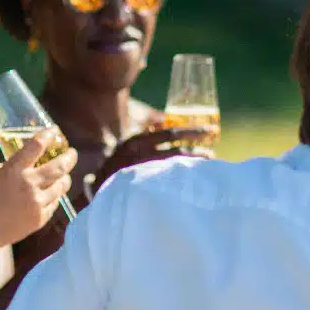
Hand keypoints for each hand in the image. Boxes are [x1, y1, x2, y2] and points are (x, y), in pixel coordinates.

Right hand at [0, 134, 76, 250]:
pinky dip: (54, 196)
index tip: (54, 131)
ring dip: (64, 178)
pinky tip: (49, 194)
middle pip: (60, 166)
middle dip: (70, 157)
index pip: (36, 145)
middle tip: (72, 153)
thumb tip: (28, 162)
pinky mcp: (41, 217)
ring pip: (62, 185)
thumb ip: (10, 167)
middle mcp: (28, 185)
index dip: (48, 135)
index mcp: (12, 171)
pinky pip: (55, 202)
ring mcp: (37, 203)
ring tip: (62, 175)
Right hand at [91, 123, 213, 195]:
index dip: (193, 131)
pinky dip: (184, 180)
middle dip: (199, 151)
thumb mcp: (127, 146)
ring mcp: (142, 173)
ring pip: (176, 167)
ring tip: (208, 166)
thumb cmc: (114, 165)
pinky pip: (169, 183)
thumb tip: (164, 119)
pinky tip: (195, 181)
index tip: (211, 131)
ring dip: (194, 166)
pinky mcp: (143, 188)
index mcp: (136, 142)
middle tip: (212, 154)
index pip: (170, 133)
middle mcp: (140, 156)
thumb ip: (145, 132)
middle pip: (178, 151)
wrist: (96, 189)